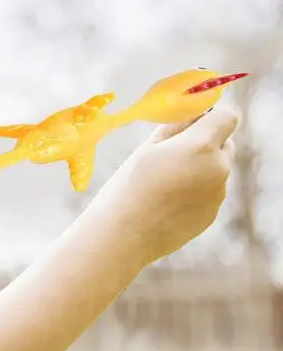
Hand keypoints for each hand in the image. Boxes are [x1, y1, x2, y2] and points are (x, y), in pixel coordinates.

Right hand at [90, 107, 237, 263]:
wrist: (124, 234)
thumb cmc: (128, 185)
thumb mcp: (147, 148)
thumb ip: (175, 127)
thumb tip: (191, 116)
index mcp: (201, 146)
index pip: (226, 117)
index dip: (210, 117)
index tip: (190, 124)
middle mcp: (218, 169)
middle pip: (225, 143)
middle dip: (205, 144)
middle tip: (171, 154)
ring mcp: (217, 195)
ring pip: (215, 170)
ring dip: (198, 169)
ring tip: (162, 184)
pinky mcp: (211, 215)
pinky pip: (208, 194)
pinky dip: (193, 193)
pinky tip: (164, 203)